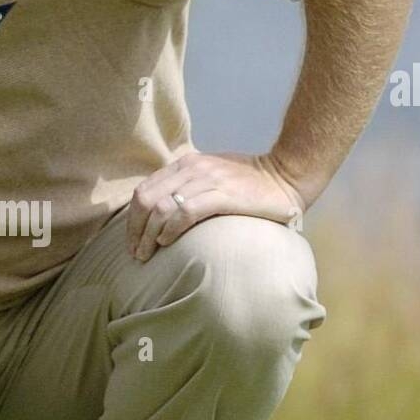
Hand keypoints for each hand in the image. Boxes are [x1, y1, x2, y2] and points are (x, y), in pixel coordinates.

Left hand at [126, 151, 305, 261]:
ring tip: (147, 255)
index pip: (144, 190)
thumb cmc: (249, 183)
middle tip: (136, 254)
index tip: (132, 241)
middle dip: (135, 230)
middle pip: (146, 199)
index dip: (132, 219)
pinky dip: (170, 230)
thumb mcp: (212, 177)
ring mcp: (208, 180)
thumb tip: (162, 214)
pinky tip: (167, 243)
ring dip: (149, 235)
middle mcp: (192, 168)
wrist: (286, 175)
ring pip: (161, 207)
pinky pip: (186, 212)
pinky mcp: (223, 195)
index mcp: (186, 164)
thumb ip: (188, 187)